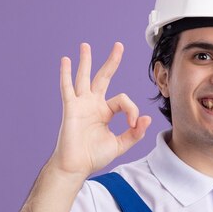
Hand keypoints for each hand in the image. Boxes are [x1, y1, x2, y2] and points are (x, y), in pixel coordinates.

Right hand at [48, 42, 151, 177]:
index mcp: (105, 112)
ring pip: (84, 78)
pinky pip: (68, 88)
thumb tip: (146, 119)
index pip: (123, 100)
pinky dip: (66, 74)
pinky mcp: (71, 108)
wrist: (76, 166)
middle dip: (112, 62)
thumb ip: (134, 133)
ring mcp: (81, 104)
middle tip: (118, 45)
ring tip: (85, 46)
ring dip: (86, 61)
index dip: (132, 110)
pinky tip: (66, 61)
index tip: (133, 125)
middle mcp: (93, 104)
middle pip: (104, 77)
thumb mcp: (120, 145)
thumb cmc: (94, 156)